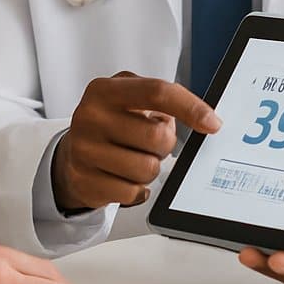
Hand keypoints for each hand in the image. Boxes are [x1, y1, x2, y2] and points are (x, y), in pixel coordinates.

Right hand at [52, 71, 220, 211]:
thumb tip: (207, 119)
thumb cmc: (111, 121)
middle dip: (165, 145)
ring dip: (151, 168)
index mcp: (106, 90)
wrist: (71, 152)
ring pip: (147, 169)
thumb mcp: (130, 97)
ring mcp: (84, 151)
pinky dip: (137, 189)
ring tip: (135, 158)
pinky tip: (125, 177)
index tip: (213, 123)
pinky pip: (131, 193)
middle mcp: (90, 117)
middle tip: (151, 143)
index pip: (158, 93)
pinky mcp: (83, 181)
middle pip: (156, 137)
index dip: (190, 107)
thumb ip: (164, 99)